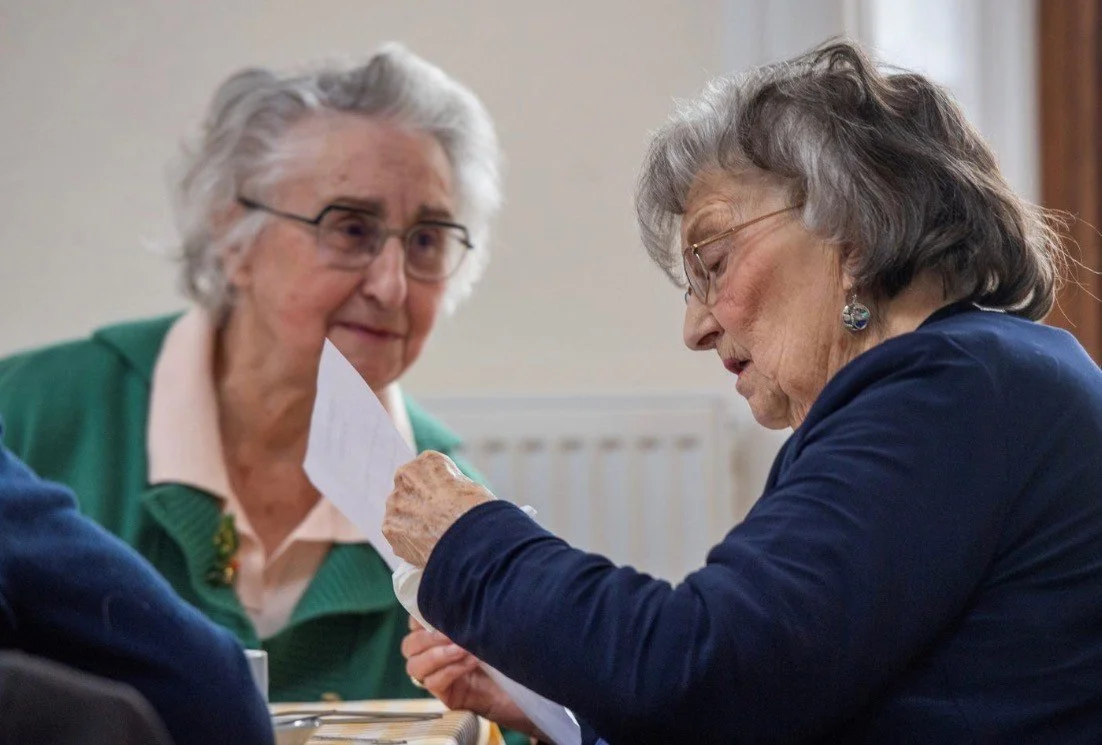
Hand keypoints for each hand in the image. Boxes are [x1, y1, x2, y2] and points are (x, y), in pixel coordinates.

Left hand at [383, 451, 493, 567]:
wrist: (467, 538)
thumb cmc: (475, 511)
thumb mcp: (469, 487)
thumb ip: (449, 486)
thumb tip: (446, 499)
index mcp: (427, 461)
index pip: (426, 472)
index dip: (437, 489)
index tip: (446, 502)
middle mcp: (405, 477)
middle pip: (409, 491)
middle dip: (420, 504)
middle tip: (437, 521)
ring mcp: (394, 503)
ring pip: (400, 512)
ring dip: (412, 522)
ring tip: (432, 537)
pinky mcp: (389, 528)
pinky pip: (397, 534)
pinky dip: (407, 541)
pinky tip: (424, 548)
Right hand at [402, 618, 540, 737]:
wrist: (521, 682)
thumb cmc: (500, 649)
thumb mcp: (481, 627)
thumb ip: (464, 616)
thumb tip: (457, 595)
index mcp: (435, 636)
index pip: (413, 625)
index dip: (420, 617)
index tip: (439, 611)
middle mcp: (430, 656)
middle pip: (408, 646)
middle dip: (427, 637)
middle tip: (450, 634)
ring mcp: (435, 678)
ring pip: (415, 666)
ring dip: (438, 654)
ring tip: (461, 648)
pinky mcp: (444, 695)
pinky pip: (435, 682)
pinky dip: (451, 669)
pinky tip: (470, 662)